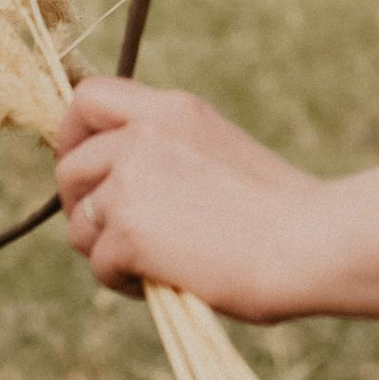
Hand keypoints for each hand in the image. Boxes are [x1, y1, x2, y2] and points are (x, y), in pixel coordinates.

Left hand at [54, 79, 319, 323]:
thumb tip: (113, 183)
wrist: (309, 242)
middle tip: (114, 233)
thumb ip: (166, 151)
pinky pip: (99, 264)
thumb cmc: (278, 210)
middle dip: (81, 204)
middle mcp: (144, 135)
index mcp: (172, 109)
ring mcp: (132, 182)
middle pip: (69, 166)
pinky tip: (163, 282)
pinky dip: (123, 282)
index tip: (88, 166)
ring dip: (103, 250)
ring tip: (149, 265)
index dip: (73, 134)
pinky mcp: (129, 231)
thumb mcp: (217, 151)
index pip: (88, 97)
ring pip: (79, 222)